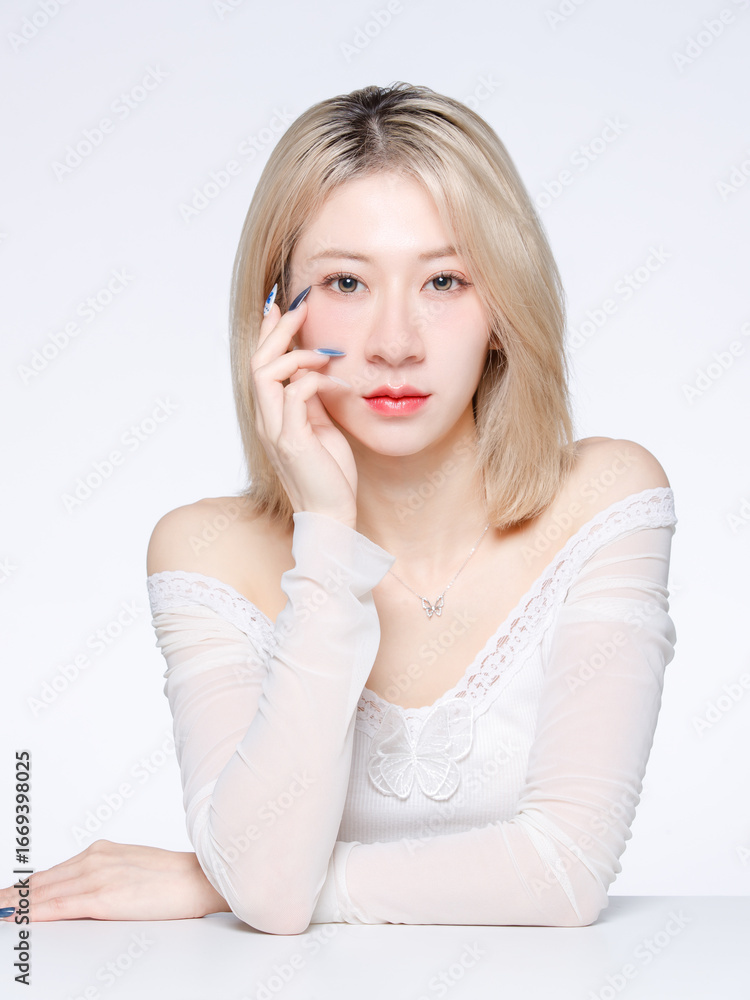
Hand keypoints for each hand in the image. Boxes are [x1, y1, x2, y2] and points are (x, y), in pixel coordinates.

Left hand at [0, 840, 230, 921]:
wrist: (202, 877)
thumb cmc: (175, 878)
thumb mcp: (132, 871)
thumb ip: (105, 878)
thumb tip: (82, 896)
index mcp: (101, 852)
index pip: (52, 873)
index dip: (24, 888)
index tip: (6, 897)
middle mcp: (95, 859)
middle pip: (41, 881)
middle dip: (13, 896)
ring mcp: (98, 875)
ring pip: (44, 892)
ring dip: (16, 903)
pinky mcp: (104, 895)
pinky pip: (59, 905)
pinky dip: (33, 911)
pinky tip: (18, 916)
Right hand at [251, 291, 357, 526]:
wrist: (331, 514)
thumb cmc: (328, 473)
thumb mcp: (321, 427)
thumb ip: (313, 400)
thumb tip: (317, 370)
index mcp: (271, 415)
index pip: (260, 364)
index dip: (267, 331)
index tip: (281, 304)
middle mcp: (266, 420)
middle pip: (257, 361)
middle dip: (278, 329)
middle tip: (301, 307)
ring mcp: (275, 430)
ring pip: (266, 373)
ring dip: (296, 354)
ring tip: (325, 353)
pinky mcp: (292, 441)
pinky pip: (296, 394)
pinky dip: (316, 380)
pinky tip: (337, 383)